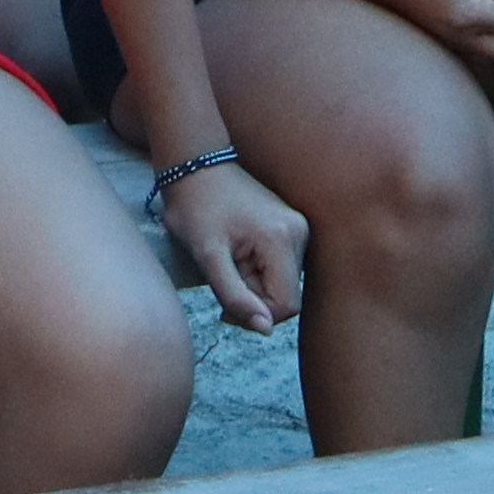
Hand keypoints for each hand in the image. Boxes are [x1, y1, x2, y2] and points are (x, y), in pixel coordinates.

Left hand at [158, 160, 307, 333]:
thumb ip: (235, 295)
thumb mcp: (206, 256)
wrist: (194, 164)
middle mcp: (300, 232)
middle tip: (221, 278)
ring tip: (227, 263)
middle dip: (253, 298)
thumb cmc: (194, 207)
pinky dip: (259, 272)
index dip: (255, 313)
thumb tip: (264, 329)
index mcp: (282, 239)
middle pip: (287, 296)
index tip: (223, 303)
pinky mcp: (291, 227)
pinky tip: (237, 257)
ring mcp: (298, 227)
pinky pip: (281, 267)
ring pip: (283, 283)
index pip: (286, 305)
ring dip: (255, 285)